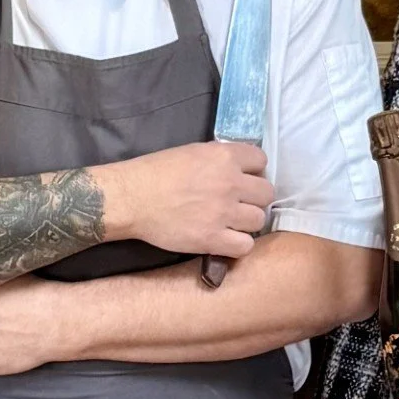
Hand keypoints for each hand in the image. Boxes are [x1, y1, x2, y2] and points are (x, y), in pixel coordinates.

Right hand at [99, 140, 273, 259]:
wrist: (132, 197)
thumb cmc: (155, 171)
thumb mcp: (191, 152)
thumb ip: (218, 159)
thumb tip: (237, 168)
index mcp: (223, 156)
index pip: (261, 160)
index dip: (252, 170)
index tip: (242, 177)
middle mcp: (230, 182)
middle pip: (266, 192)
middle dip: (254, 197)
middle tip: (238, 202)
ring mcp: (223, 212)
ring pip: (259, 220)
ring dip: (247, 221)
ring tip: (230, 222)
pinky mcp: (213, 239)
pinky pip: (246, 246)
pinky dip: (238, 244)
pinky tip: (225, 239)